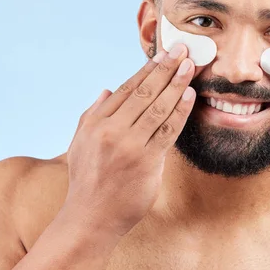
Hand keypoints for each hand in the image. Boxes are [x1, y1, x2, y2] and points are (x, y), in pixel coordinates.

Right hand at [64, 44, 195, 236]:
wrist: (90, 218)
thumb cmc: (86, 180)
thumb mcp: (79, 143)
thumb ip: (92, 114)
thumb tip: (107, 90)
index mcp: (96, 122)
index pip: (127, 89)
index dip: (147, 70)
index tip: (162, 55)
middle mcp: (111, 130)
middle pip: (145, 93)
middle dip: (166, 68)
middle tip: (183, 50)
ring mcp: (129, 145)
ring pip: (158, 107)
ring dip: (177, 84)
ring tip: (190, 66)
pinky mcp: (146, 161)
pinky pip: (167, 130)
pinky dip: (180, 111)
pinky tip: (189, 95)